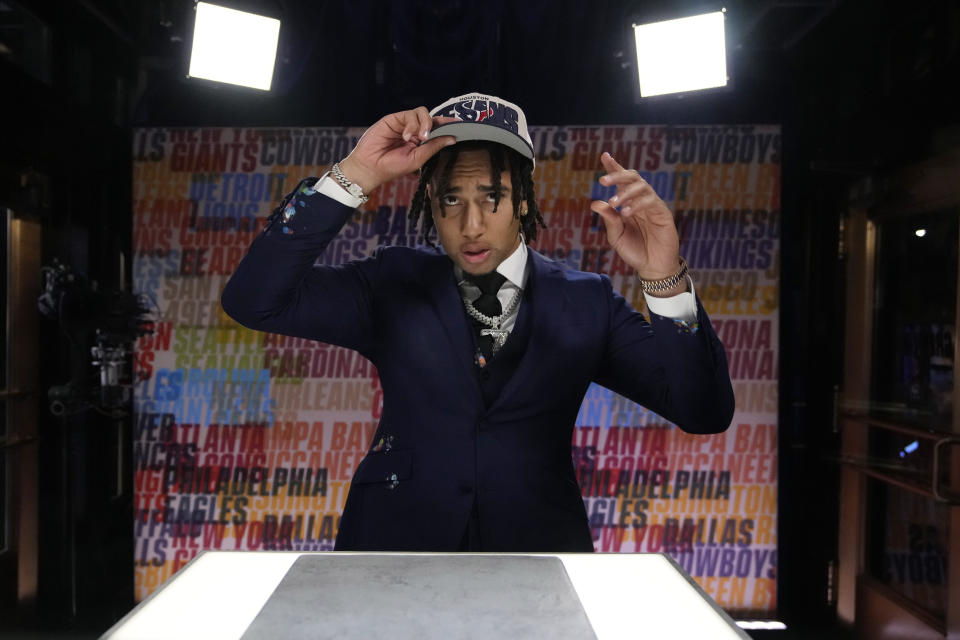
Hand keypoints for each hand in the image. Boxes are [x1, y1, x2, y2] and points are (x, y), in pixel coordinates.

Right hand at [337, 107, 459, 193]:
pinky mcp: (394, 119)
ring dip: (424, 124)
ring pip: (422, 113)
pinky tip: (406, 136)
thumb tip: (452, 138)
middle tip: (432, 136)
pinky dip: (411, 125)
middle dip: (437, 124)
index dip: (449, 125)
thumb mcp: (417, 159)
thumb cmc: (392, 167)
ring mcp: (404, 124)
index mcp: (421, 142)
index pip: (438, 129)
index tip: (461, 124)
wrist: (370, 167)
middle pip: (432, 118)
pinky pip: (409, 115)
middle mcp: (414, 130)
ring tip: (420, 137)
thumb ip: (433, 147)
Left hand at [589, 152, 681, 287]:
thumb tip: (595, 203)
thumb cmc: (635, 251)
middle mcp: (640, 201)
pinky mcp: (662, 213)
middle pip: (632, 178)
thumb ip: (609, 219)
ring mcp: (652, 205)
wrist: (652, 267)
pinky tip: (627, 212)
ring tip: (614, 202)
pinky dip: (637, 204)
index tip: (604, 155)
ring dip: (626, 192)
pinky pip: (651, 200)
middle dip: (618, 175)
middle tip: (603, 181)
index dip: (614, 167)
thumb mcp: (617, 236)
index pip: (622, 181)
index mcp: (628, 203)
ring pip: (642, 186)